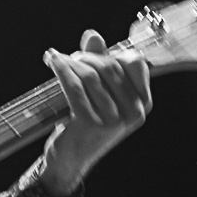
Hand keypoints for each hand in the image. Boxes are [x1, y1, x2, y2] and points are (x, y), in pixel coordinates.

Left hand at [39, 29, 150, 196]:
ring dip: (71, 63)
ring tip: (58, 61)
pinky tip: (53, 62)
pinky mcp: (91, 124)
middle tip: (69, 57)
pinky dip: (62, 70)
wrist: (70, 161)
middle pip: (110, 67)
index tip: (93, 55)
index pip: (135, 63)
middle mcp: (133, 113)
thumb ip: (100, 63)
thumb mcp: (99, 94)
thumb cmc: (87, 125)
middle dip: (87, 57)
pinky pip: (75, 87)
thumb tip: (93, 35)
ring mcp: (113, 120)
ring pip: (90, 75)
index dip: (113, 53)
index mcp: (143, 104)